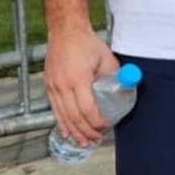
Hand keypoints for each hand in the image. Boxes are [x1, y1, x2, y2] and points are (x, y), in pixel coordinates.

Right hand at [43, 28, 119, 147]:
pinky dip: (61, 123)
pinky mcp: (48, 86)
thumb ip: (115, 76)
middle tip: (97, 139)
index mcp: (79, 79)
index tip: (106, 126)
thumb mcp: (106, 59)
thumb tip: (125, 90)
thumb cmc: (87, 43)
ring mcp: (53, 86)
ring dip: (74, 132)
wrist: (65, 31)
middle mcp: (63, 85)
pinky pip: (54, 109)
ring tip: (84, 142)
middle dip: (87, 132)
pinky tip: (67, 132)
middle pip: (74, 117)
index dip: (97, 122)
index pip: (88, 109)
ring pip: (63, 116)